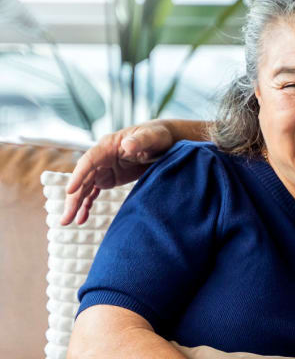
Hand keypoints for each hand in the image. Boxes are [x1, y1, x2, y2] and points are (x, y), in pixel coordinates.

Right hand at [61, 120, 175, 224]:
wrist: (166, 141)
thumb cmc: (158, 136)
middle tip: (65, 218)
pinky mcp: (110, 177)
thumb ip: (139, 141)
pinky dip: (88, 204)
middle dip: (73, 198)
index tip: (69, 191)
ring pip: (85, 187)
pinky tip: (82, 218)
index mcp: (108, 146)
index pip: (88, 161)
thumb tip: (127, 145)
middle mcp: (101, 157)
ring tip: (67, 222)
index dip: (78, 175)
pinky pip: (94, 192)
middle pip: (82, 178)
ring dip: (76, 204)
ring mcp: (104, 168)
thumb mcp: (152, 137)